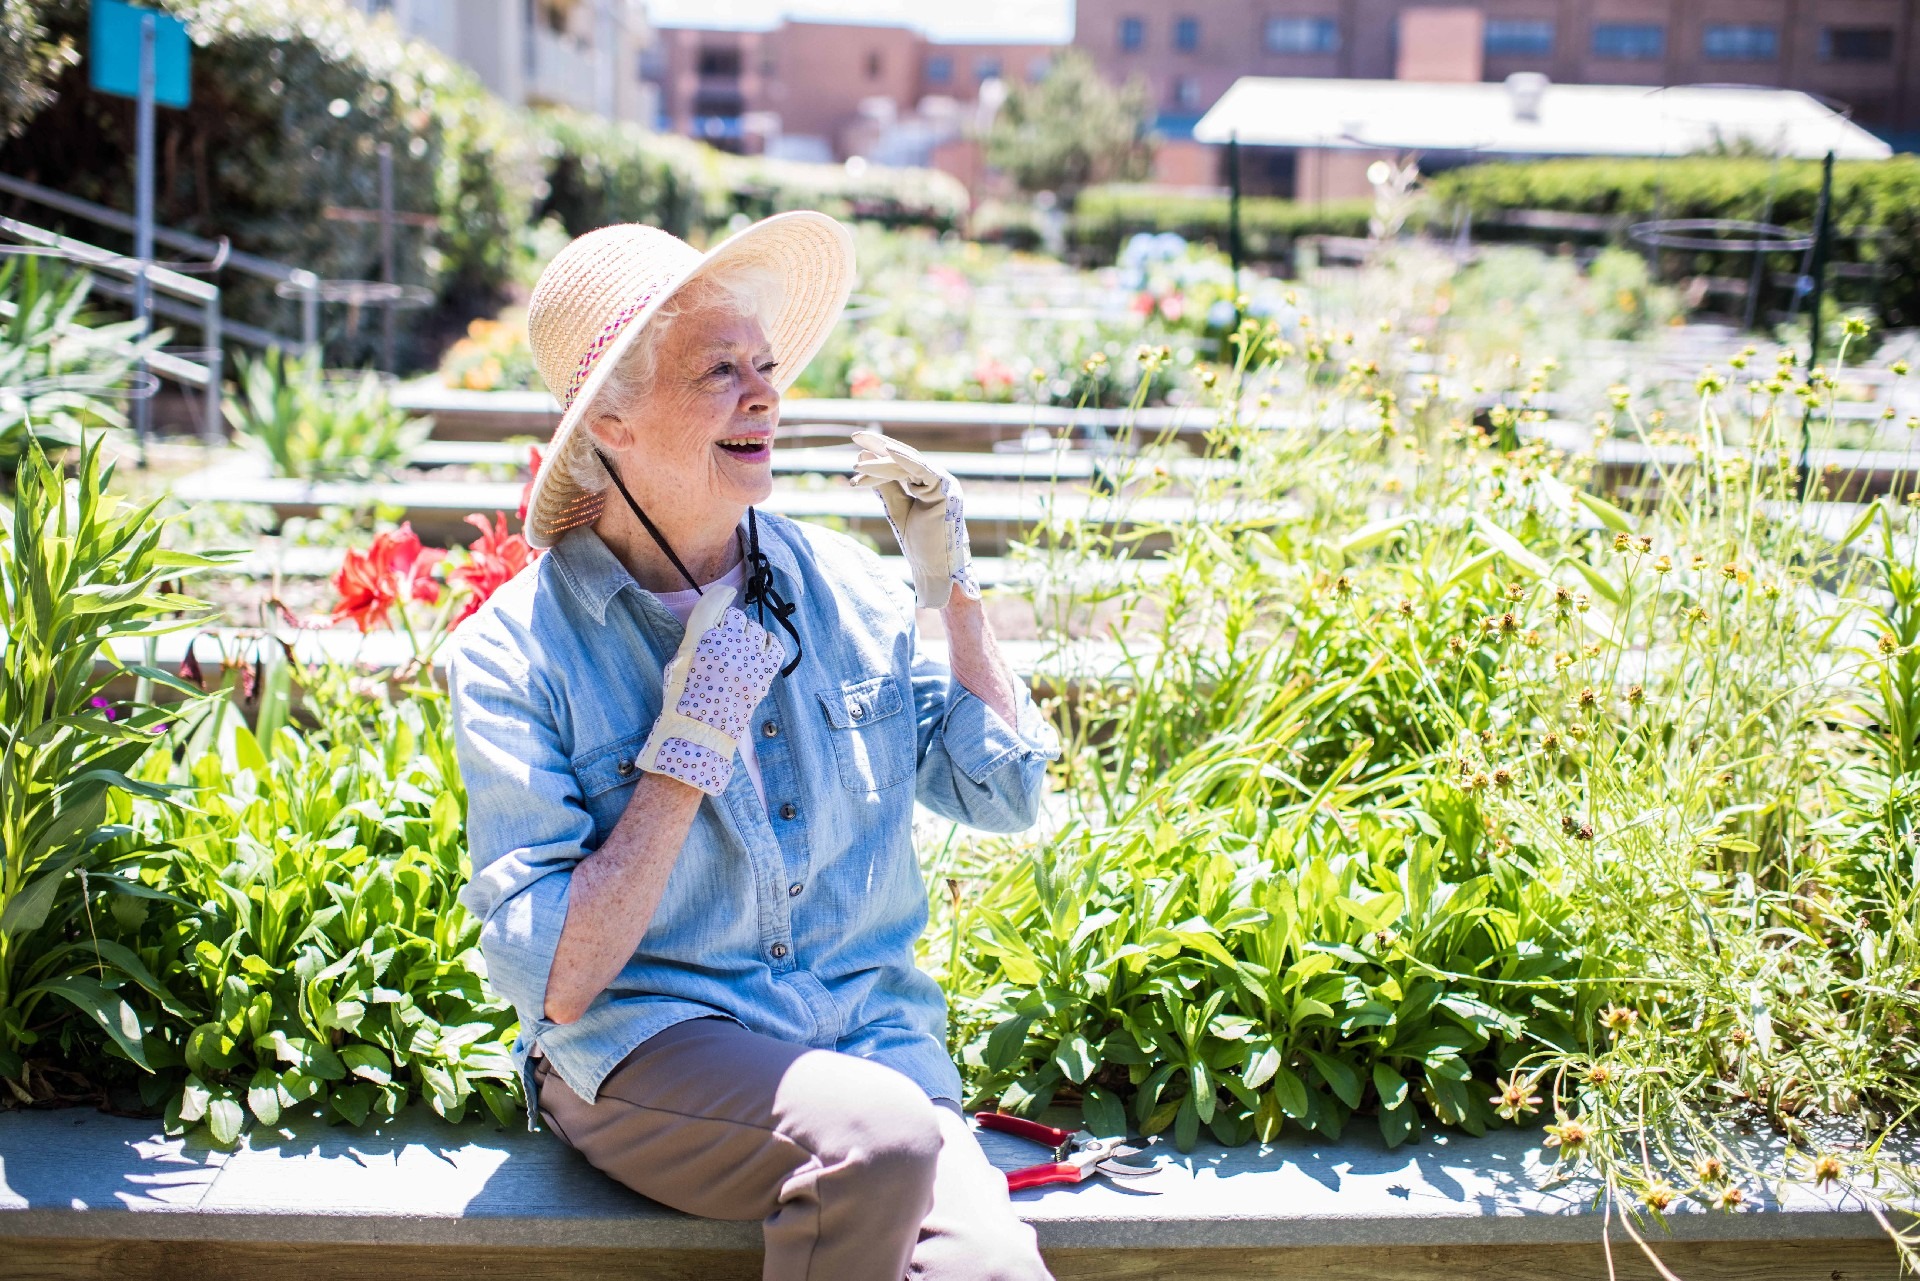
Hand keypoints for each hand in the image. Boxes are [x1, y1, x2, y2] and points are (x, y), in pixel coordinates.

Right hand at [636, 586, 782, 794]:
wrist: (701, 730)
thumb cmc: (683, 699)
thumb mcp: (678, 662)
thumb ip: (695, 639)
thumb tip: (715, 625)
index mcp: (702, 639)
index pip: (715, 603)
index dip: (721, 596)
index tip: (726, 595)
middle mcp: (728, 643)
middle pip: (737, 616)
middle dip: (731, 624)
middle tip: (726, 638)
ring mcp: (749, 657)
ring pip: (756, 629)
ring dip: (748, 634)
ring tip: (741, 648)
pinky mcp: (764, 673)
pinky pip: (775, 646)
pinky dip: (769, 643)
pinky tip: (762, 648)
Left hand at [849, 430, 979, 609]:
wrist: (933, 568)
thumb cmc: (919, 543)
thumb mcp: (897, 508)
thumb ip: (886, 485)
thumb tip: (865, 459)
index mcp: (930, 483)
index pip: (902, 462)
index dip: (880, 452)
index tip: (858, 445)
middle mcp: (939, 480)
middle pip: (905, 457)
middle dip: (880, 445)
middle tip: (856, 435)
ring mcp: (945, 484)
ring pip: (908, 465)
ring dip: (882, 463)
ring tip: (858, 464)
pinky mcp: (945, 490)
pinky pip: (922, 470)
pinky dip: (905, 460)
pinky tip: (887, 452)